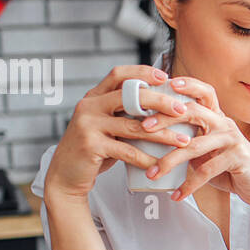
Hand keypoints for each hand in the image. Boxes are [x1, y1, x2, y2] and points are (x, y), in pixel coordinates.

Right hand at [44, 64, 193, 201]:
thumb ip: (124, 115)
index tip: (166, 77)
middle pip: (130, 96)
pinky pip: (127, 151)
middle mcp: (89, 106)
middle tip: (182, 111)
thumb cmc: (94, 150)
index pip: (118, 75)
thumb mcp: (107, 126)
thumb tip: (163, 107)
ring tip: (183, 141)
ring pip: (134, 126)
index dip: (142, 73)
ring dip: (163, 135)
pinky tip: (161, 163)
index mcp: (93, 97)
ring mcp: (88, 125)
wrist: (65, 176)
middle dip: (160, 101)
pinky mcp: (91, 145)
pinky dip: (147, 158)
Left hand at [146, 75, 249, 208]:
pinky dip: (189, 185)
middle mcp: (225, 124)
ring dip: (169, 161)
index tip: (164, 84)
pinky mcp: (237, 158)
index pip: (203, 93)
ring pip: (194, 145)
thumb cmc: (231, 169)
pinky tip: (177, 194)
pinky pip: (206, 171)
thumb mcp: (208, 153)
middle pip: (193, 111)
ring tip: (153, 173)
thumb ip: (189, 143)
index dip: (186, 85)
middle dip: (166, 118)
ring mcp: (232, 140)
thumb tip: (155, 141)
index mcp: (218, 118)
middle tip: (144, 128)